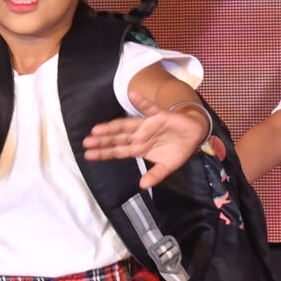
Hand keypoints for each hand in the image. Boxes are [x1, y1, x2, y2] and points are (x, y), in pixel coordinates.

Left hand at [83, 103, 212, 189]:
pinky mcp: (159, 115)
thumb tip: (143, 186)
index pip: (118, 151)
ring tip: (97, 128)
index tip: (88, 155)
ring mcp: (147, 125)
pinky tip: (132, 94)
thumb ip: (155, 175)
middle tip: (86, 142)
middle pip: (117, 138)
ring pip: (126, 125)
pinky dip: (142, 101)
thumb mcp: (167, 167)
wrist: (194, 135)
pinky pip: (150, 108)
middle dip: (103, 141)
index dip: (104, 152)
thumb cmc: (177, 150)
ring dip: (113, 126)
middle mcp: (139, 135)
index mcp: (139, 148)